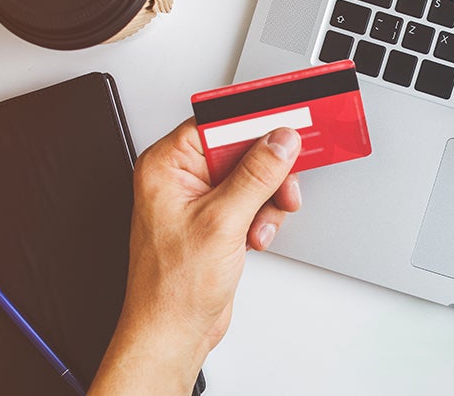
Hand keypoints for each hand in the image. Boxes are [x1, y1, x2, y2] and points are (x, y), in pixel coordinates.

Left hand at [90, 119, 301, 394]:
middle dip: (267, 172)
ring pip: (252, 177)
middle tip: (283, 186)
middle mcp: (180, 178)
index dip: (254, 122)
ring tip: (259, 225)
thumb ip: (256, 175)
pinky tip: (254, 237)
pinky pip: (251, 201)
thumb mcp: (222, 221)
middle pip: (240, 149)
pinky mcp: (216, 220)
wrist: (173, 332)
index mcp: (166, 166)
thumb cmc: (172, 287)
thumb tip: (280, 141)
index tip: (287, 121)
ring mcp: (199, 200)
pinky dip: (261, 217)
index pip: (217, 123)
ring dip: (266, 201)